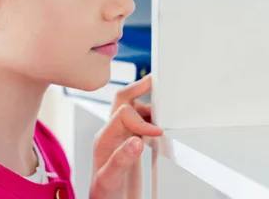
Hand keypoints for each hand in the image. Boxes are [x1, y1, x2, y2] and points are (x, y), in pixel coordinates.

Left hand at [89, 75, 162, 198]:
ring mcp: (120, 137)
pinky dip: (152, 116)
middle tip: (157, 81)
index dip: (142, 120)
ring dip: (148, 103)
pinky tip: (161, 122)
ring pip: (132, 108)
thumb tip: (136, 141)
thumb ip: (121, 160)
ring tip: (164, 105)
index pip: (123, 114)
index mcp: (104, 139)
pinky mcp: (130, 143)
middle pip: (123, 100)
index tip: (158, 132)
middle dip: (139, 88)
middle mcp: (111, 133)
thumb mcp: (110, 181)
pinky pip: (140, 120)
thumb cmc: (105, 197)